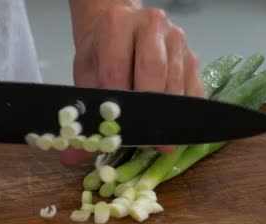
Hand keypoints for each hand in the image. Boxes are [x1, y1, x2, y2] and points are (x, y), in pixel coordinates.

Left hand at [60, 5, 204, 165]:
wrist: (122, 26)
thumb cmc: (103, 51)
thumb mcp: (86, 73)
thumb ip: (82, 112)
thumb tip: (71, 157)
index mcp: (117, 23)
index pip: (117, 67)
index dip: (117, 102)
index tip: (118, 130)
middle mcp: (151, 25)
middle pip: (154, 69)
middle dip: (150, 109)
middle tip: (147, 142)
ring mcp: (177, 41)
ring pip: (177, 82)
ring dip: (168, 115)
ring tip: (159, 141)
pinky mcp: (193, 58)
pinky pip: (195, 90)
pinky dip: (185, 113)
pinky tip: (176, 129)